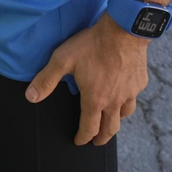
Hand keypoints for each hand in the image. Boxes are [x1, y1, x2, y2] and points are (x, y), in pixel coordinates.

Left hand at [25, 15, 148, 145]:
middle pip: (110, 129)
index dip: (83, 138)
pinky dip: (127, 101)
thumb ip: (46, 80)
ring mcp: (130, 93)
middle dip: (101, 138)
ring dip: (116, 122)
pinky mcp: (140, 82)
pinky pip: (134, 98)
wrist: (123, 30)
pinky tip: (124, 94)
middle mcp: (114, 102)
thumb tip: (31, 97)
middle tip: (96, 141)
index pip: (89, 129)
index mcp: (95, 101)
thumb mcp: (63, 60)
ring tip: (110, 121)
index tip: (78, 141)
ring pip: (124, 115)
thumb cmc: (91, 44)